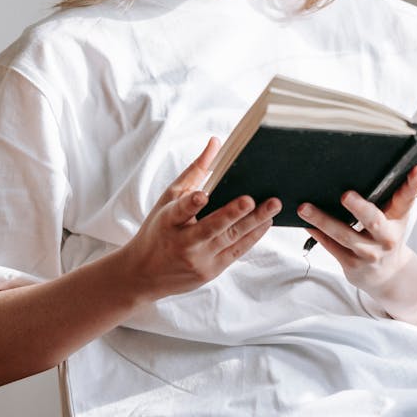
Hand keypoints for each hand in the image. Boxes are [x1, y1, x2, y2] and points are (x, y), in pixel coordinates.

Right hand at [120, 137, 281, 299]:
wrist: (144, 274)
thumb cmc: (159, 230)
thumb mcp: (168, 199)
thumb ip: (194, 171)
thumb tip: (216, 142)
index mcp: (169, 221)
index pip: (180, 211)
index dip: (191, 203)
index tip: (202, 196)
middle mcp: (183, 242)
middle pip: (211, 227)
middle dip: (231, 214)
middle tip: (250, 200)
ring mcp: (199, 259)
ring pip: (230, 239)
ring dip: (254, 222)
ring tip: (272, 205)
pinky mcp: (211, 271)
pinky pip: (236, 252)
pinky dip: (252, 236)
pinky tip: (266, 222)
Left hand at [297, 165, 416, 298]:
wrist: (389, 275)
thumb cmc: (387, 236)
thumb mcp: (396, 217)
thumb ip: (398, 196)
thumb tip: (402, 167)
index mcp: (398, 220)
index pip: (407, 200)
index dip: (412, 184)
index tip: (415, 169)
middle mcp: (385, 238)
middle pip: (373, 221)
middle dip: (359, 208)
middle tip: (345, 195)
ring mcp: (368, 253)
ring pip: (343, 235)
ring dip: (322, 220)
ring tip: (305, 208)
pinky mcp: (351, 265)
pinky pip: (331, 246)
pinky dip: (317, 234)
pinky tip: (305, 223)